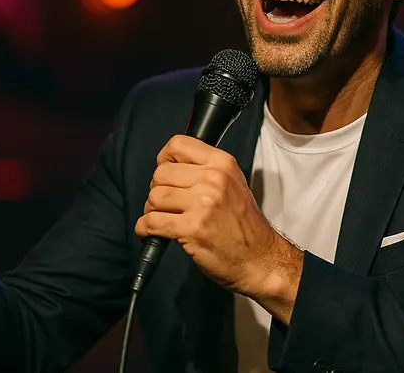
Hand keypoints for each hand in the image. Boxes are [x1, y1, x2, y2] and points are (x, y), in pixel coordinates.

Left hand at [135, 135, 303, 321]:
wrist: (259, 258)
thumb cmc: (244, 225)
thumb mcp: (233, 184)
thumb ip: (206, 170)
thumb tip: (170, 166)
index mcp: (222, 163)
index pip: (178, 144)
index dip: (164, 159)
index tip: (166, 173)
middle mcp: (213, 179)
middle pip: (161, 173)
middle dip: (157, 189)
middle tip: (166, 203)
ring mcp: (202, 204)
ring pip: (154, 197)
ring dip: (151, 210)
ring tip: (162, 218)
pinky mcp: (191, 228)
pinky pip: (151, 222)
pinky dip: (144, 228)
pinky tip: (150, 232)